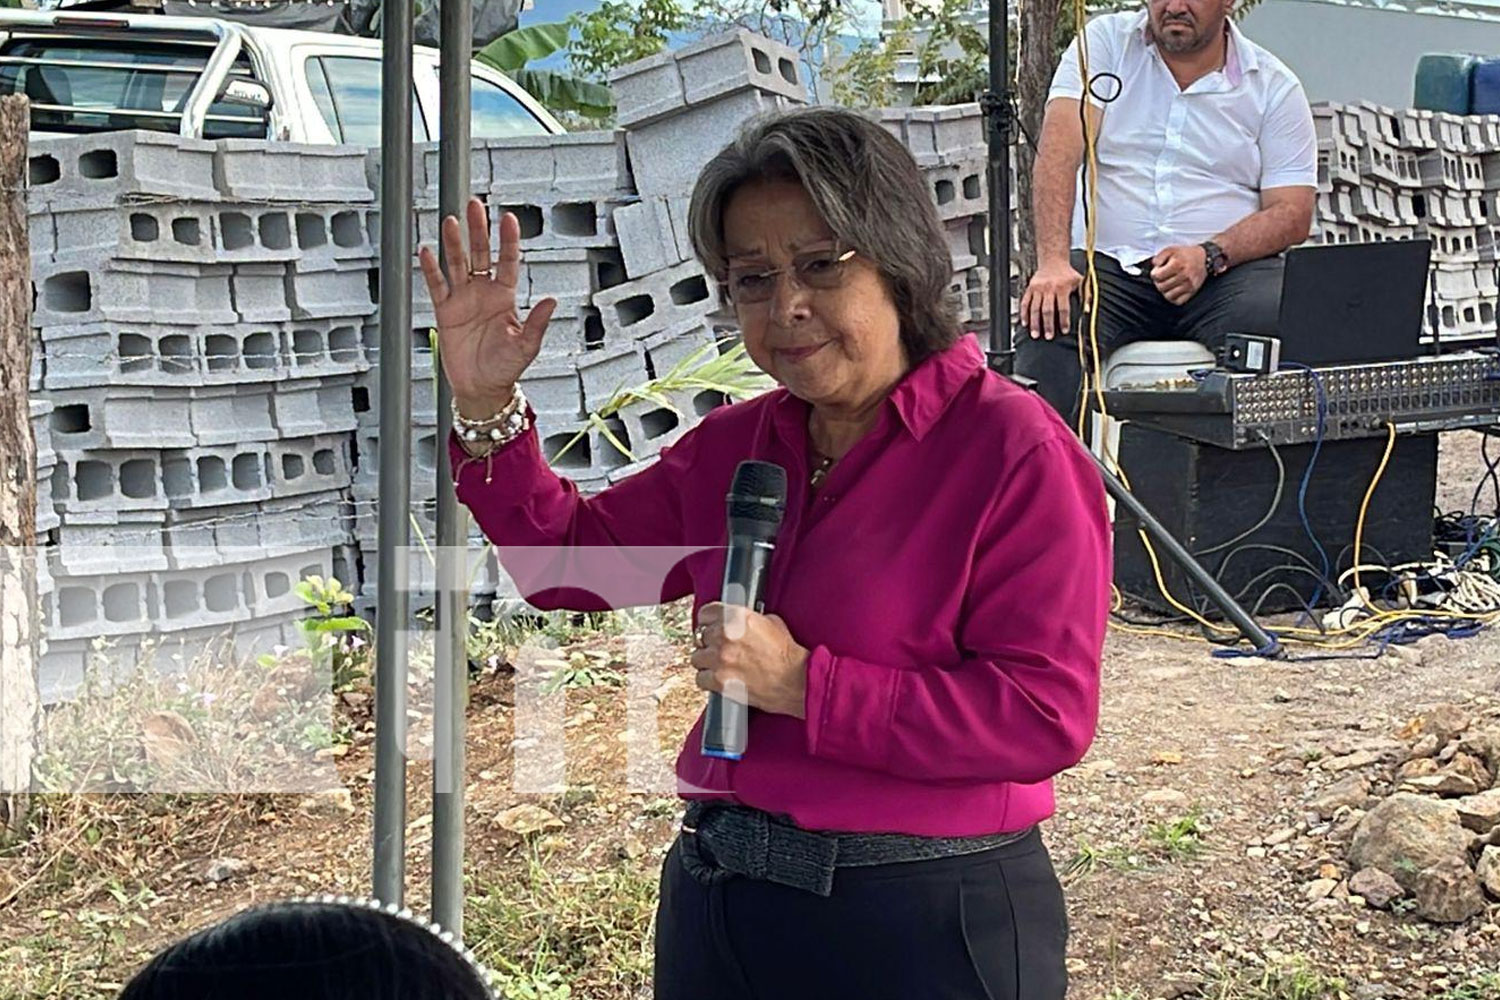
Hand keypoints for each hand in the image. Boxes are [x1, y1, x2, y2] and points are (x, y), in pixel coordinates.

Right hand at [417, 197, 557, 414]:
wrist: (481, 388)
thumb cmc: (505, 368)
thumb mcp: (526, 346)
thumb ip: (538, 322)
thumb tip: (552, 301)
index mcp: (506, 297)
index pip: (507, 262)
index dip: (508, 240)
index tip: (508, 218)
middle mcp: (484, 293)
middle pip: (480, 253)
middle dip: (478, 230)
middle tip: (474, 205)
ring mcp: (463, 299)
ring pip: (458, 263)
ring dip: (454, 243)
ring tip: (451, 221)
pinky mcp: (445, 310)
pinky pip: (437, 285)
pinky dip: (431, 269)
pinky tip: (427, 251)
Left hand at [690, 602, 809, 719]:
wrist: (796, 681)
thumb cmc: (787, 655)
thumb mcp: (771, 622)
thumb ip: (747, 619)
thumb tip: (735, 620)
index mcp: (736, 617)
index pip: (705, 613)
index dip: (708, 621)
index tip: (709, 626)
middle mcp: (724, 635)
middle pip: (700, 635)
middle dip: (709, 642)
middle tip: (720, 649)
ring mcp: (720, 659)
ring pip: (696, 657)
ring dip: (706, 661)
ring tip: (720, 665)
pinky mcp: (719, 681)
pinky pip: (700, 679)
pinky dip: (707, 680)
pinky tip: (719, 679)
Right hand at [1020, 259, 1085, 339]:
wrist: (1053, 260)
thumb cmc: (1067, 273)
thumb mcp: (1080, 282)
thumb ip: (1085, 295)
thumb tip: (1088, 310)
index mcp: (1062, 287)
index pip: (1063, 308)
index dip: (1064, 320)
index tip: (1064, 331)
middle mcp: (1049, 288)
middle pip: (1047, 310)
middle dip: (1047, 325)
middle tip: (1048, 337)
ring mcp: (1038, 289)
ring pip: (1034, 308)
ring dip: (1034, 323)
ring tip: (1035, 334)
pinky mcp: (1030, 288)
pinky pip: (1025, 302)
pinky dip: (1024, 314)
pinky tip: (1024, 323)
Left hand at [1149, 244, 1208, 304]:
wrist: (1204, 258)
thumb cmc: (1186, 255)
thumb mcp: (1171, 250)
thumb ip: (1159, 257)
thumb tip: (1154, 265)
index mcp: (1177, 264)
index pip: (1157, 276)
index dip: (1154, 274)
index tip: (1157, 271)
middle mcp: (1184, 275)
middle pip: (1161, 287)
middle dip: (1158, 282)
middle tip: (1162, 278)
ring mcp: (1189, 285)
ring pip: (1168, 296)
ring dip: (1165, 291)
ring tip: (1167, 284)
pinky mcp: (1192, 291)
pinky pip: (1178, 301)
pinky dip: (1173, 297)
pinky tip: (1173, 290)